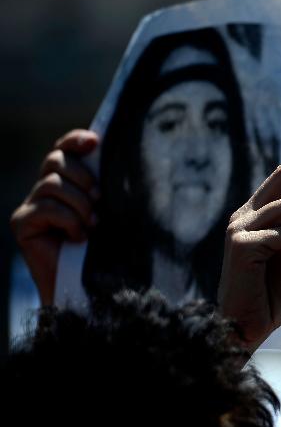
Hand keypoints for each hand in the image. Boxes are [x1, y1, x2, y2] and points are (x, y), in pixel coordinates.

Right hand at [10, 129, 99, 304]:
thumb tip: (113, 157)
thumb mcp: (111, 210)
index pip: (63, 149)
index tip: (95, 141)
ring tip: (93, 225)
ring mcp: (30, 206)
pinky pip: (46, 207)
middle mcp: (44, 190)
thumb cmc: (106, 246)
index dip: (75, 140)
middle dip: (83, 177)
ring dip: (79, 204)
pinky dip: (69, 221)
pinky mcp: (22, 223)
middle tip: (100, 198)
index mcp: (67, 182)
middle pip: (55, 160)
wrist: (89, 286)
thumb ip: (106, 185)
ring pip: (52, 183)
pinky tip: (78, 237)